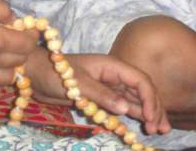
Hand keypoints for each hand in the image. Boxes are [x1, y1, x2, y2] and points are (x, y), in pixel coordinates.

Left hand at [28, 52, 170, 135]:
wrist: (36, 74)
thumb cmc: (56, 72)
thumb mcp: (78, 83)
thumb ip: (102, 95)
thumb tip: (125, 108)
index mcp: (114, 67)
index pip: (140, 80)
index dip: (149, 98)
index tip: (151, 116)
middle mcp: (116, 77)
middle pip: (142, 91)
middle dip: (154, 108)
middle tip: (160, 128)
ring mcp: (110, 88)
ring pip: (135, 101)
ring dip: (148, 113)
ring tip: (159, 129)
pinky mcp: (101, 99)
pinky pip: (122, 107)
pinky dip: (133, 115)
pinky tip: (143, 124)